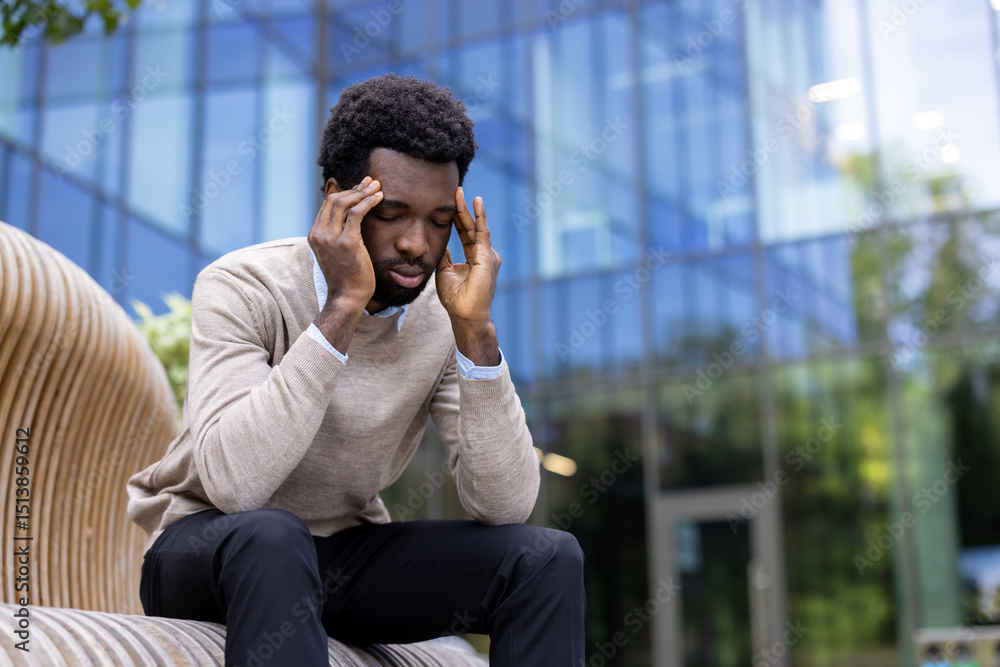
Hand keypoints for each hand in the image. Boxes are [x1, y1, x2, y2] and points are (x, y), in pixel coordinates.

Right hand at [308, 176, 382, 310]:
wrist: (347, 297)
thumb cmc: (347, 276)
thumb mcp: (338, 252)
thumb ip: (339, 234)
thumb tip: (350, 217)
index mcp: (315, 235)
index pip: (328, 204)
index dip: (345, 191)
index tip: (361, 186)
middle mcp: (319, 234)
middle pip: (335, 199)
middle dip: (355, 188)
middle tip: (371, 182)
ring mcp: (331, 238)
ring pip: (345, 202)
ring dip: (363, 191)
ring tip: (377, 186)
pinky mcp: (346, 242)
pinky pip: (357, 213)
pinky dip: (368, 201)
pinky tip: (379, 197)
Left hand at [435, 187, 500, 324]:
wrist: (465, 315)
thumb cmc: (456, 299)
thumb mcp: (445, 272)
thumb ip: (444, 257)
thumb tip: (440, 243)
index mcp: (474, 258)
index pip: (464, 232)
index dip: (457, 218)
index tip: (449, 202)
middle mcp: (483, 254)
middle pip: (470, 227)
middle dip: (462, 209)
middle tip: (456, 190)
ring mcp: (487, 254)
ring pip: (476, 226)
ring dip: (468, 209)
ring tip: (461, 193)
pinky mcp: (487, 256)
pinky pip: (482, 232)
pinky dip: (479, 216)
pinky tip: (476, 203)